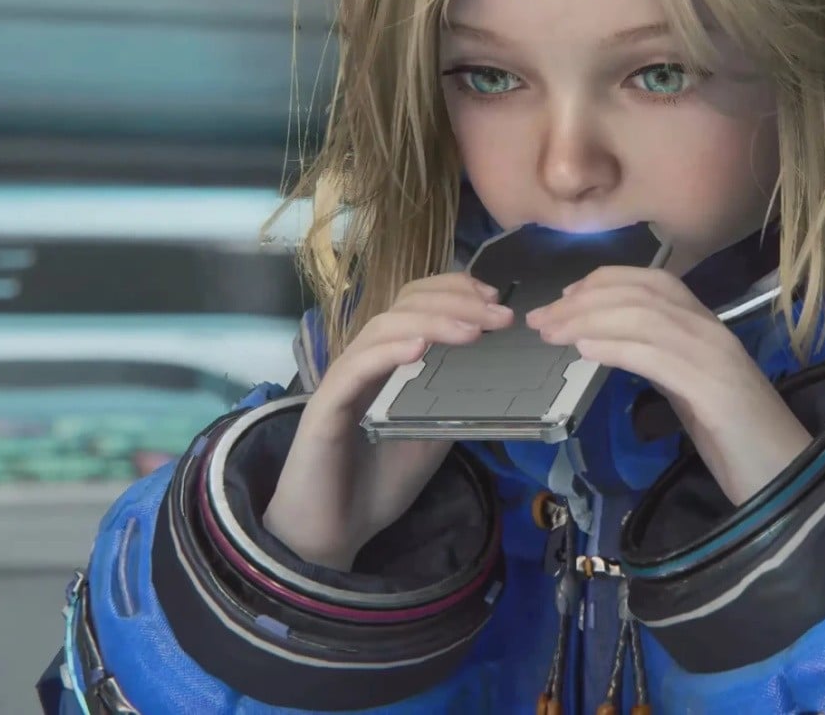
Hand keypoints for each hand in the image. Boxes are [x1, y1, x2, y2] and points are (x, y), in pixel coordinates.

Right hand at [263, 272, 514, 569]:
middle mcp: (364, 360)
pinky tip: (420, 348)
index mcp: (389, 362)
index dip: (454, 292)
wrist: (333, 532)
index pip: (416, 305)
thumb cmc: (378, 484)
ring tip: (471, 331)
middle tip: (499, 315)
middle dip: (455, 302)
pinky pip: (357, 367)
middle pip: (403, 306)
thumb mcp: (431, 435)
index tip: (495, 300)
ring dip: (432, 322)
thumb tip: (496, 374)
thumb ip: (452, 401)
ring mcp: (343, 379)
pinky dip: (389, 352)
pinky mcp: (325, 406)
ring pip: (383, 328)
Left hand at [524, 267, 812, 505]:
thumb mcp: (692, 390)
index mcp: (709, 328)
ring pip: (646, 318)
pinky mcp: (714, 391)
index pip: (655, 282)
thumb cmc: (740, 441)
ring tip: (552, 333)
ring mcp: (716, 358)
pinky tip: (586, 351)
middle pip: (643, 294)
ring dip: (589, 320)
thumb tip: (613, 345)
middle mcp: (713, 332)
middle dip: (585, 300)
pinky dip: (617, 346)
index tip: (565, 297)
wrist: (788, 478)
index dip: (605, 281)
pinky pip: (657, 356)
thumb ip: (662, 363)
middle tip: (541, 319)